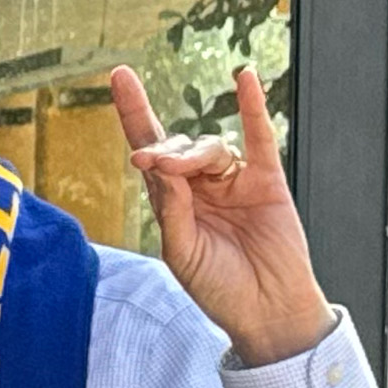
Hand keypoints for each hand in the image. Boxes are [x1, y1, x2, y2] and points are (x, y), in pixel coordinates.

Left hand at [112, 64, 332, 366]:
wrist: (265, 310)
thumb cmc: (219, 288)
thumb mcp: (182, 253)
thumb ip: (172, 210)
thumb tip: (162, 167)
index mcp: (172, 202)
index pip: (149, 150)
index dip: (135, 113)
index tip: (120, 77)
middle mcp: (200, 186)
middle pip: (176, 147)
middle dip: (163, 151)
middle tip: (153, 162)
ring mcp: (233, 181)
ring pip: (209, 147)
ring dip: (193, 153)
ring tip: (182, 167)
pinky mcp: (266, 181)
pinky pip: (258, 137)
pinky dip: (252, 107)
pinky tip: (245, 79)